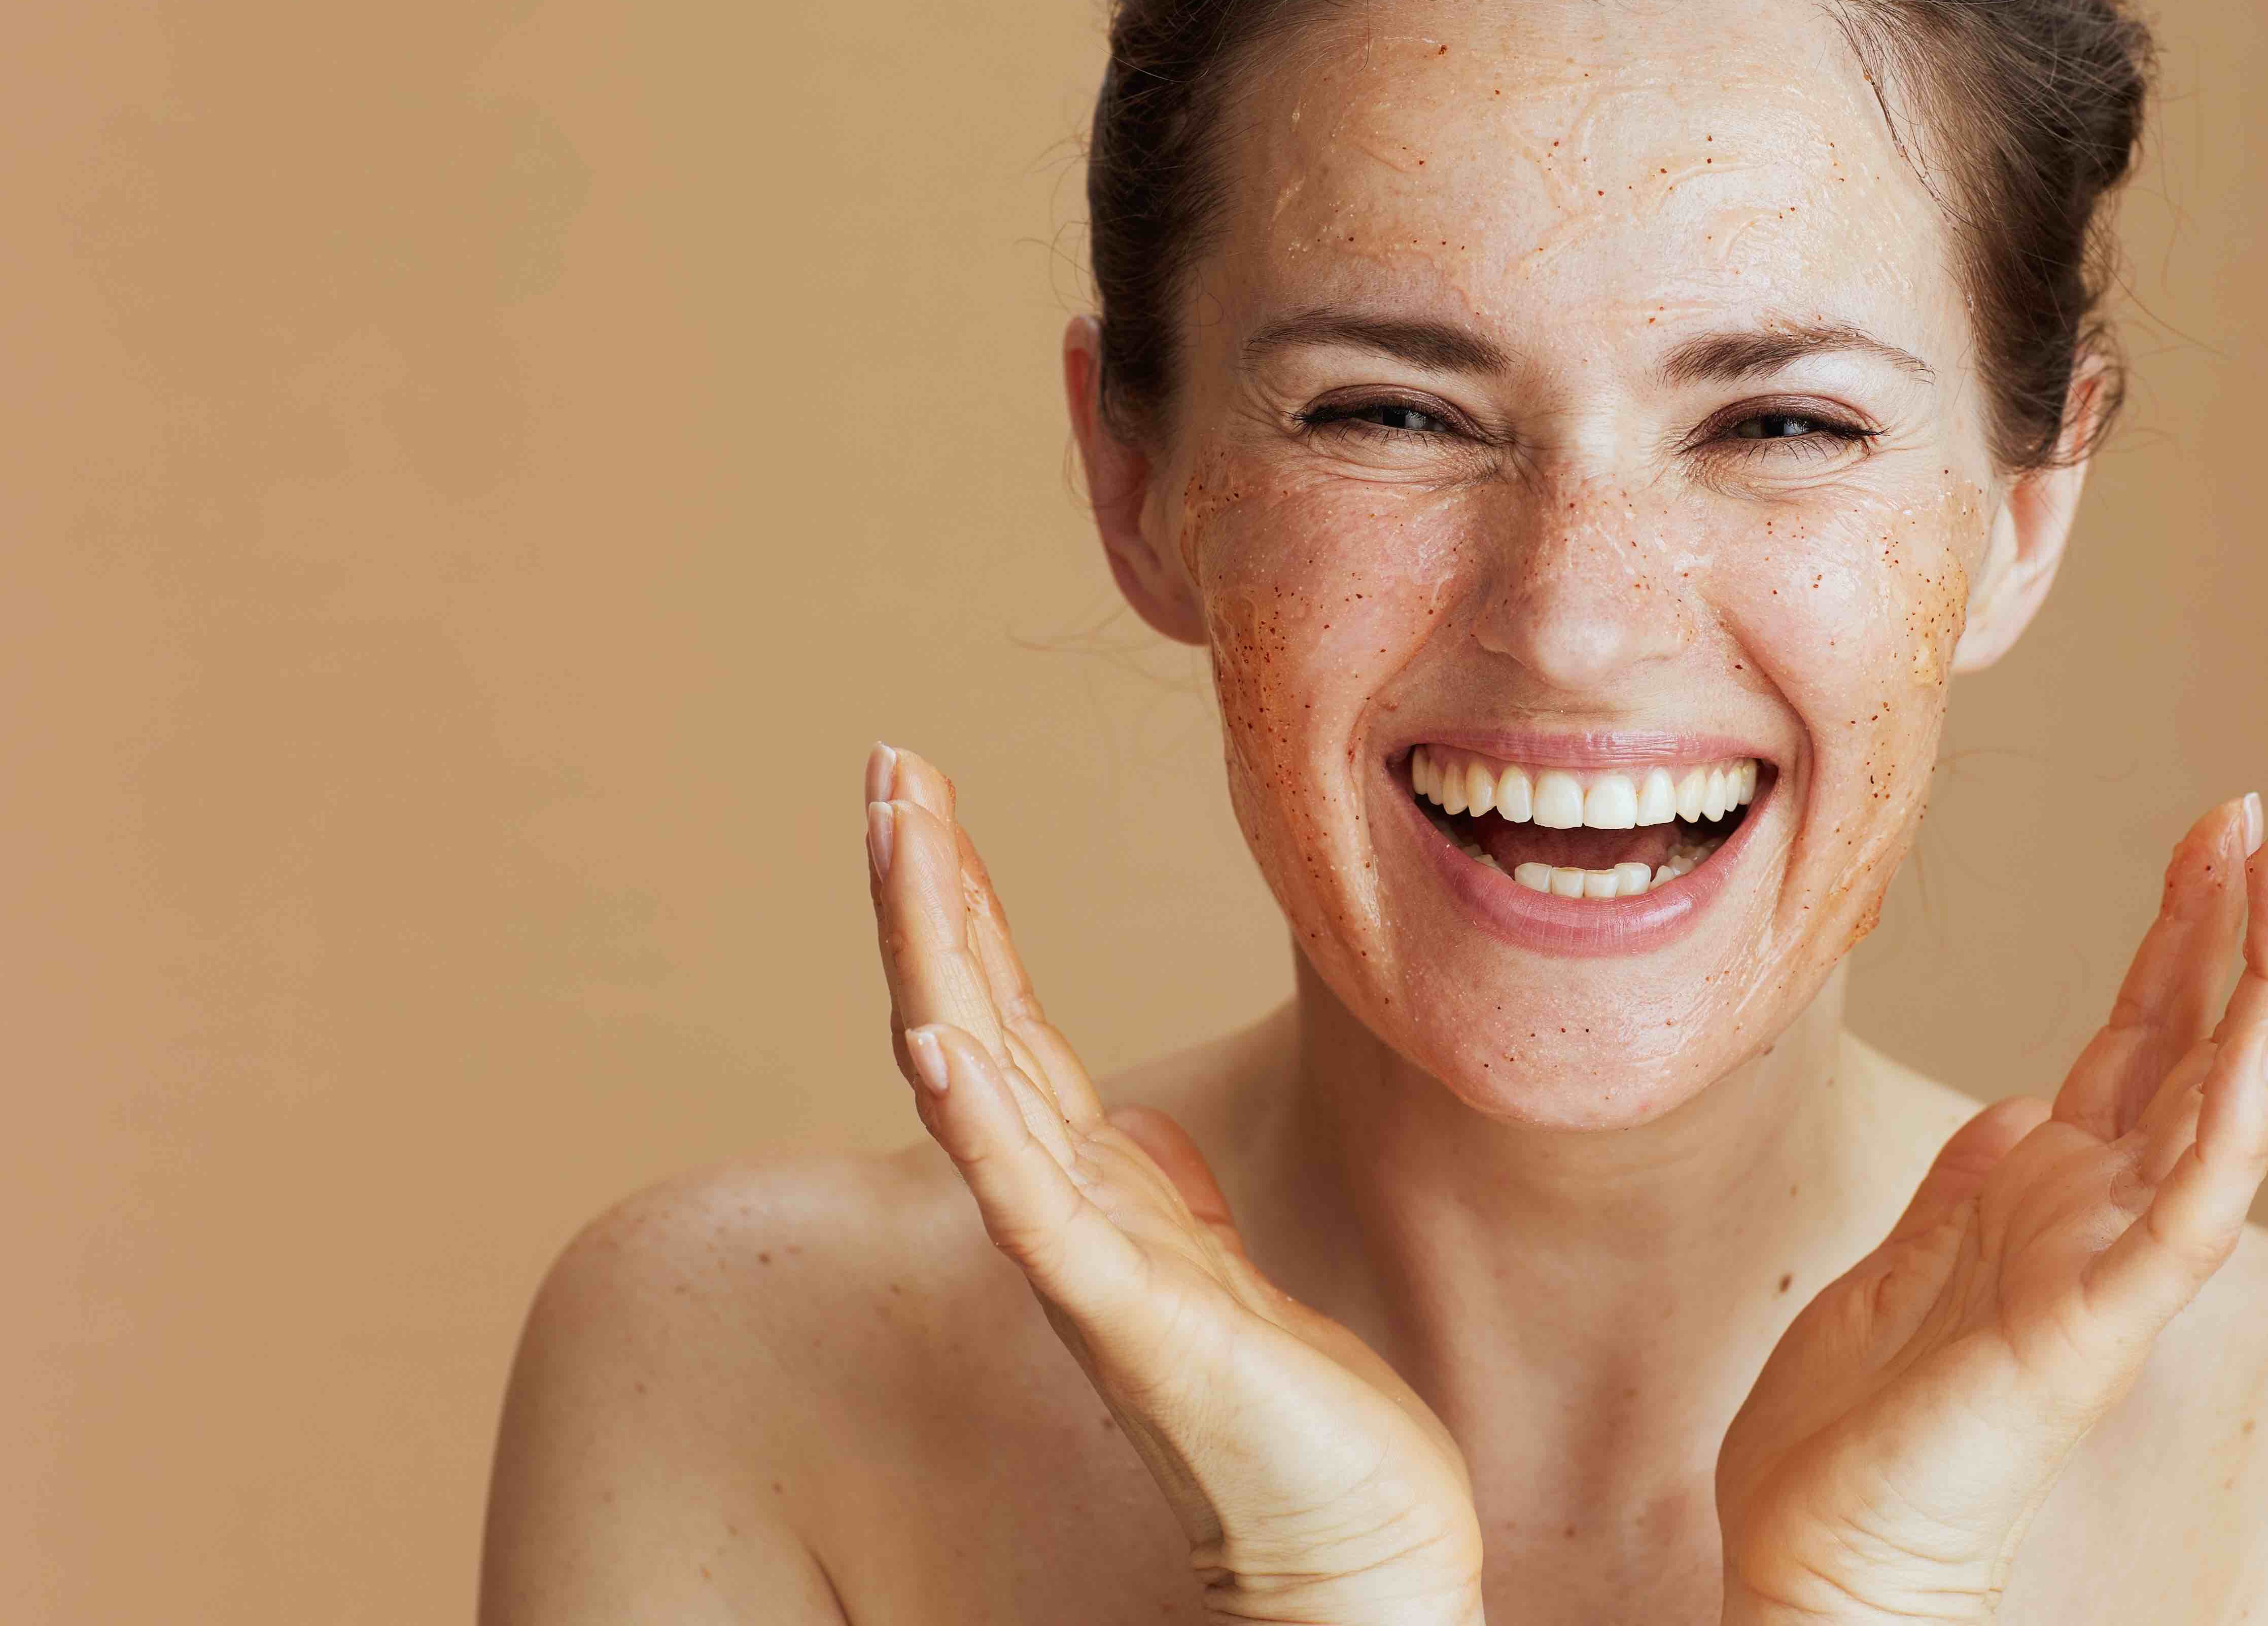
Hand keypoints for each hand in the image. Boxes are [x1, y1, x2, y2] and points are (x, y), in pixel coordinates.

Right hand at [865, 745, 1485, 1625]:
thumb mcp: (1212, 1262)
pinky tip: (930, 1040)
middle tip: (887, 765)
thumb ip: (1150, 1192)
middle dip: (927, 887)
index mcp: (1089, 1184)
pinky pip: (1032, 1202)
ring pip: (983, 1077)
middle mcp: (1063, 1207)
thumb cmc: (1285, 1409)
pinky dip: (974, 1118)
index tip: (919, 793)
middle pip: (971, 1014)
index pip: (1003, 1012)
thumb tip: (1124, 1123)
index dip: (959, 902)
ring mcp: (1084, 1258)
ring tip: (898, 836)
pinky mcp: (1129, 1315)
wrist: (1345, 1537)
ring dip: (936, 951)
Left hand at [1715, 788, 2267, 1624]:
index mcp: (2060, 1186)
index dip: (2198, 919)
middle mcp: (2109, 1212)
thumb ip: (1983, 1177)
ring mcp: (2116, 1264)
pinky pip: (2191, 1203)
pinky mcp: (2099, 1321)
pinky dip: (2237, 1109)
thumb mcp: (1910, 1250)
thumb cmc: (1853, 1431)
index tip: (2234, 815)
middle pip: (2224, 1039)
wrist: (1816, 1555)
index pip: (2158, 1025)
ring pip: (2234, 1098)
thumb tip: (2032, 1104)